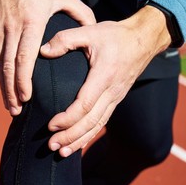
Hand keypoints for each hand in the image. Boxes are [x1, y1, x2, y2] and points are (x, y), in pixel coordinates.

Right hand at [0, 0, 94, 114]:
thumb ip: (80, 13)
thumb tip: (93, 31)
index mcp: (32, 22)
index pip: (25, 57)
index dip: (24, 80)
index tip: (27, 98)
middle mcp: (13, 28)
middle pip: (10, 66)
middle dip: (12, 91)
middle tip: (16, 111)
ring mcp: (0, 30)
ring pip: (0, 64)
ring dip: (3, 87)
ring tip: (10, 106)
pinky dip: (0, 74)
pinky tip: (4, 86)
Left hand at [40, 6, 171, 156]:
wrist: (143, 40)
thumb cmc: (116, 36)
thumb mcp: (90, 31)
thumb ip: (65, 39)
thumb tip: (42, 50)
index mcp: (104, 76)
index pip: (85, 104)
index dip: (68, 118)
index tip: (50, 125)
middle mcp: (112, 91)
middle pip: (91, 121)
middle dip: (71, 136)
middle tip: (51, 146)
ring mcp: (116, 98)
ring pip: (97, 125)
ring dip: (79, 140)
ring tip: (62, 153)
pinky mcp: (116, 100)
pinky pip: (102, 121)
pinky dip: (89, 135)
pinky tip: (78, 143)